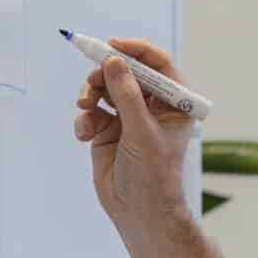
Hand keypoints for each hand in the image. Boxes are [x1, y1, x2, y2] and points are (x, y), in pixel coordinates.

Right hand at [72, 36, 193, 227]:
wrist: (137, 211)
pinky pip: (92, 112)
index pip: (158, 65)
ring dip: (91, 94)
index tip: (113, 46)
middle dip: (105, 74)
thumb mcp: (141, 130)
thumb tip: (114, 61)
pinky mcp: (108, 131)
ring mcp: (128, 118)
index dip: (136, 51)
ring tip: (85, 107)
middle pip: (125, 73)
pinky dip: (85, 119)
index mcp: (173, 104)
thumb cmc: (152, 174)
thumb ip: (126, 94)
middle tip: (91, 82)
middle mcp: (152, 107)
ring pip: (104, 89)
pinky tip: (85, 134)